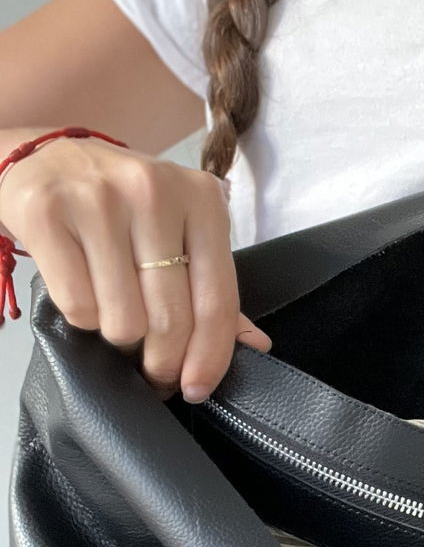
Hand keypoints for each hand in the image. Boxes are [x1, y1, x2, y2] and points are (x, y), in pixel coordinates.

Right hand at [0, 133, 270, 400]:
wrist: (44, 158)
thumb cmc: (121, 204)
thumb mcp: (178, 231)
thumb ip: (213, 287)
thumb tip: (256, 346)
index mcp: (201, 198)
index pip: (217, 299)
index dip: (210, 356)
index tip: (197, 388)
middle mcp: (154, 192)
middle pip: (171, 318)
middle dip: (162, 361)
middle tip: (152, 370)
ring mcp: (99, 199)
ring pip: (123, 320)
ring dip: (118, 337)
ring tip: (114, 315)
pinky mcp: (47, 214)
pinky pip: (77, 306)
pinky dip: (82, 319)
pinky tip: (83, 293)